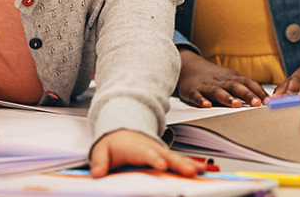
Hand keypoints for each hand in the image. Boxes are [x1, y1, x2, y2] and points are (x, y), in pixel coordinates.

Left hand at [89, 129, 205, 177]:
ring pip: (177, 158)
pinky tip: (201, 169)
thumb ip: (99, 162)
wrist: (122, 127)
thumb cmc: (114, 142)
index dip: (154, 159)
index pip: (146, 154)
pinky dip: (191, 164)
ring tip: (199, 171)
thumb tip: (97, 173)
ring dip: (189, 164)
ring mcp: (161, 152)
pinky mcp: (166, 157)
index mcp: (137, 148)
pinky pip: (180, 161)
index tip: (161, 164)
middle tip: (189, 171)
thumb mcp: (101, 150)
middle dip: (179, 163)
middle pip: (167, 156)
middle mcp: (152, 149)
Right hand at [177, 50, 267, 107]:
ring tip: (236, 104)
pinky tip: (206, 105)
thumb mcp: (233, 79)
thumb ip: (248, 88)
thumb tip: (268, 101)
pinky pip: (196, 95)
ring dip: (227, 97)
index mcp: (233, 78)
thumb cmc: (216, 77)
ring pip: (218, 91)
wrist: (190, 66)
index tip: (268, 101)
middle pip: (236, 86)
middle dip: (247, 94)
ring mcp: (207, 86)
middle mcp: (222, 81)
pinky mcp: (193, 91)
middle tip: (256, 103)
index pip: (248, 83)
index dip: (258, 91)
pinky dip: (201, 100)